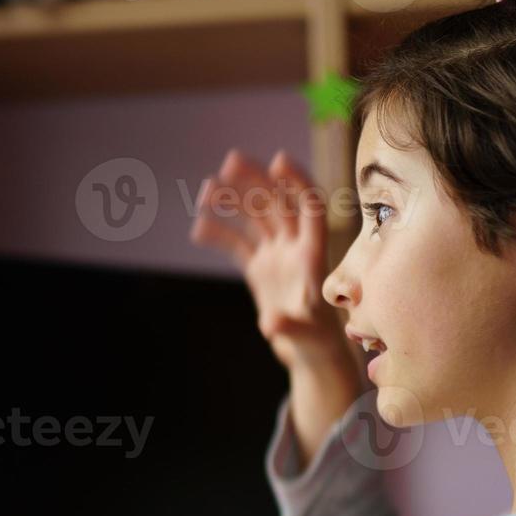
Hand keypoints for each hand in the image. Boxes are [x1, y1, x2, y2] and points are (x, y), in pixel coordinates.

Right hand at [191, 150, 347, 370]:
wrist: (310, 355)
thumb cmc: (317, 345)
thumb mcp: (306, 337)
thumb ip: (289, 327)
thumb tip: (270, 325)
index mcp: (313, 254)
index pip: (310, 207)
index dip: (297, 181)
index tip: (277, 160)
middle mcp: (294, 248)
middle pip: (276, 203)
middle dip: (255, 181)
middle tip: (229, 163)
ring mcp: (276, 256)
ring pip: (254, 218)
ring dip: (233, 200)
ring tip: (205, 191)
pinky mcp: (260, 269)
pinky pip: (238, 244)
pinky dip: (220, 234)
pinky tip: (199, 229)